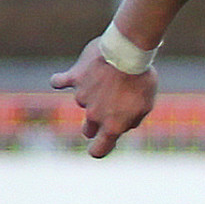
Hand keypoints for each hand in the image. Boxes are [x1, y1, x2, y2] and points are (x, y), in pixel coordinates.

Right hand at [50, 40, 158, 157]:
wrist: (128, 53)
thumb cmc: (141, 79)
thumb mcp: (146, 104)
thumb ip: (133, 119)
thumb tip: (123, 125)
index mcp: (113, 125)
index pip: (98, 149)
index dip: (98, 150)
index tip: (98, 147)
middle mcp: (94, 115)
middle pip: (88, 129)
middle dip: (95, 125)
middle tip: (107, 109)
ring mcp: (81, 96)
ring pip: (82, 101)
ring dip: (92, 93)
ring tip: (108, 77)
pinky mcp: (73, 78)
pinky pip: (59, 81)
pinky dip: (61, 80)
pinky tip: (64, 78)